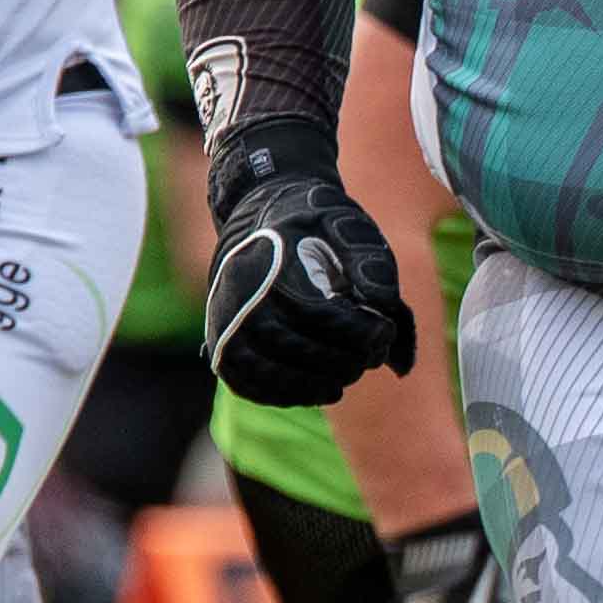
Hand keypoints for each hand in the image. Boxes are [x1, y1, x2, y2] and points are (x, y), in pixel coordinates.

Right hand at [202, 122, 415, 406]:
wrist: (261, 208)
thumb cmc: (313, 220)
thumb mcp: (347, 223)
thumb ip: (370, 263)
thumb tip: (384, 308)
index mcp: (270, 263)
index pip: (318, 315)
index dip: (359, 332)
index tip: (385, 331)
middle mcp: (239, 294)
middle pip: (290, 347)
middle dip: (340, 361)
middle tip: (371, 358)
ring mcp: (223, 319)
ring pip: (263, 372)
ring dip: (312, 386)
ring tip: (346, 380)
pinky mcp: (218, 338)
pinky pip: (244, 381)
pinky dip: (283, 394)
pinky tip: (318, 391)